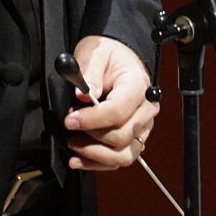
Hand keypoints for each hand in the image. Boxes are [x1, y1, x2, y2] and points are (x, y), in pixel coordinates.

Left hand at [64, 35, 159, 171]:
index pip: (118, 111)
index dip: (92, 120)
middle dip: (92, 137)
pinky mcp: (135, 138)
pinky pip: (120, 159)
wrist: (120, 60)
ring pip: (124, 154)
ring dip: (95, 154)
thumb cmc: (109, 55)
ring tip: (73, 144)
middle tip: (70, 125)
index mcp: (138, 86)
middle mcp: (146, 109)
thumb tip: (83, 93)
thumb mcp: (96, 52)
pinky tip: (79, 160)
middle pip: (122, 136)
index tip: (70, 120)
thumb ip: (90, 70)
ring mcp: (143, 127)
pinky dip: (98, 163)